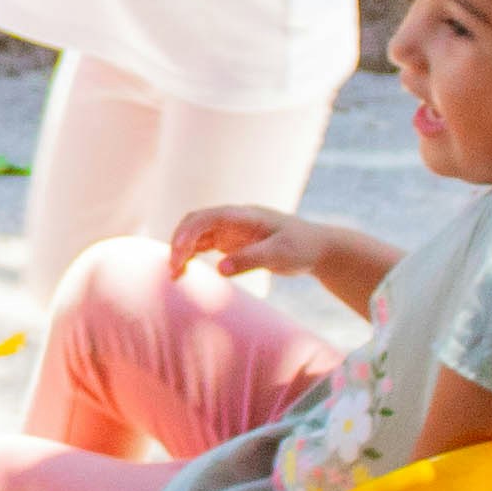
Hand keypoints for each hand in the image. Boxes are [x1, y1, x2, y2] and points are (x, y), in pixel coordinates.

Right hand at [165, 203, 308, 281]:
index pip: (209, 217)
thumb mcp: (281, 254)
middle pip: (196, 222)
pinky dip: (190, 256)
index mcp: (245, 216)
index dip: (190, 232)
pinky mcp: (231, 242)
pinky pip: (203, 245)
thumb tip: (219, 269)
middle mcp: (233, 219)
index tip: (179, 254)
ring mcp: (230, 230)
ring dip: (181, 250)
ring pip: (196, 234)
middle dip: (180, 242)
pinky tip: (184, 271)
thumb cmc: (302, 247)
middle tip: (174, 269)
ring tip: (175, 274)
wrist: (317, 248)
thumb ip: (250, 260)